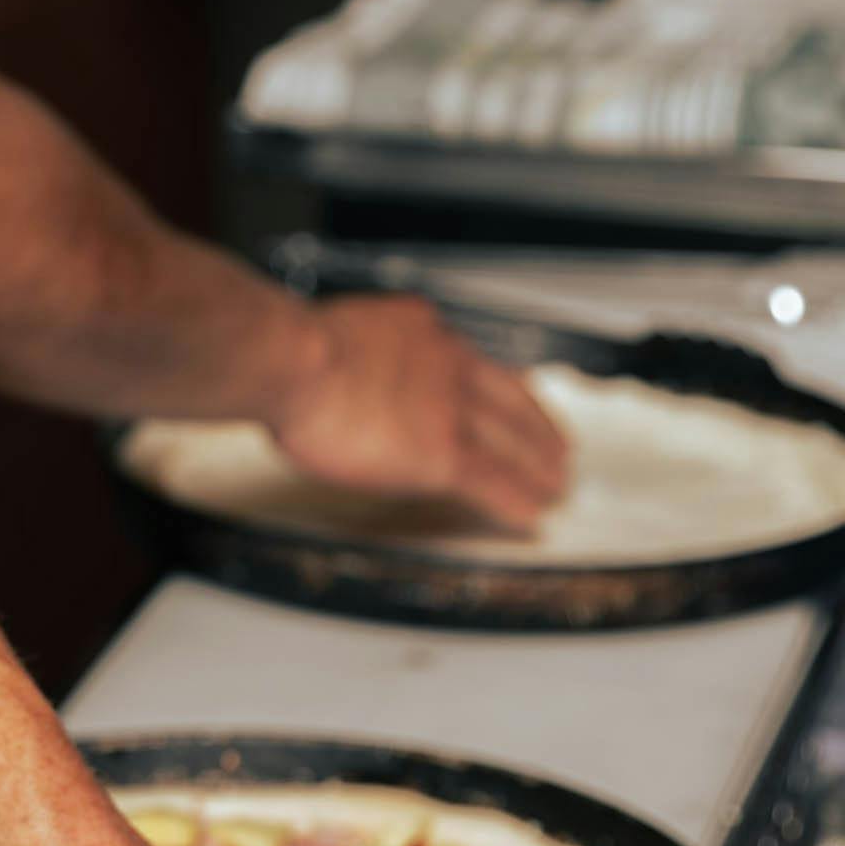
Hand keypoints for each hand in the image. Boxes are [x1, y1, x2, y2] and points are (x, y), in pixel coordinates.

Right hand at [262, 294, 568, 531]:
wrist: (296, 363)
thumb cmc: (290, 352)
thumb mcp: (332, 332)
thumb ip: (351, 353)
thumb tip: (331, 373)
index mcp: (419, 332)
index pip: (472, 361)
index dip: (499, 386)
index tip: (511, 397)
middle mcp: (446, 364)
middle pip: (508, 399)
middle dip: (535, 425)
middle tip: (554, 444)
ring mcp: (449, 409)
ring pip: (511, 441)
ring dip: (538, 465)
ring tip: (554, 483)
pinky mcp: (443, 453)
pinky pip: (493, 480)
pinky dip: (516, 498)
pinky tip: (532, 512)